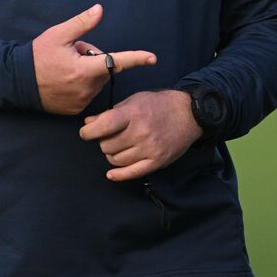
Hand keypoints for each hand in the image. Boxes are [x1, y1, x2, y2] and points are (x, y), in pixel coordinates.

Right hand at [31, 4, 156, 114]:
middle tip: (72, 54)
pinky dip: (81, 85)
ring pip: (96, 81)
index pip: (116, 62)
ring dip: (87, 73)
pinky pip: (88, 93)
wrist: (16, 82)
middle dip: (93, 59)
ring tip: (65, 68)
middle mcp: (85, 88)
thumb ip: (82, 23)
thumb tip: (100, 9)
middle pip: (104, 68)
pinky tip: (64, 82)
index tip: (153, 58)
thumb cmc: (38, 56)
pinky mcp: (75, 110)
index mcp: (84, 70)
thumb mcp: (58, 34)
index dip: (136, 58)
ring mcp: (80, 101)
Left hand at [79, 89, 202, 180]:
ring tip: (121, 146)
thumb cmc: (159, 104)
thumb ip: (111, 113)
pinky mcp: (157, 161)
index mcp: (134, 113)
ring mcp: (149, 148)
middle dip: (104, 142)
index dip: (88, 132)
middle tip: (111, 136)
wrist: (189, 113)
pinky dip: (118, 175)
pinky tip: (111, 173)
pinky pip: (131, 173)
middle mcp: (141, 132)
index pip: (103, 127)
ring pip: (116, 160)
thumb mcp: (134, 101)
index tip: (86, 132)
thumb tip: (88, 123)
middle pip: (107, 146)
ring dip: (113, 155)